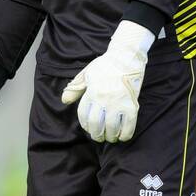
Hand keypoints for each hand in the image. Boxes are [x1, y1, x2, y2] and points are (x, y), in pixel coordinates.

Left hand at [61, 20, 154, 142]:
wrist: (126, 58)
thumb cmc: (105, 66)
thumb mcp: (86, 74)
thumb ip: (75, 89)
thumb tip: (64, 101)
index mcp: (92, 92)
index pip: (84, 115)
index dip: (85, 125)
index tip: (89, 128)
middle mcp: (104, 99)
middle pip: (96, 124)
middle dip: (96, 134)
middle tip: (98, 137)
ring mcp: (118, 103)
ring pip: (111, 128)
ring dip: (110, 136)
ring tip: (110, 137)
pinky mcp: (132, 106)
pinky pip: (128, 126)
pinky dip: (125, 135)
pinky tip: (122, 136)